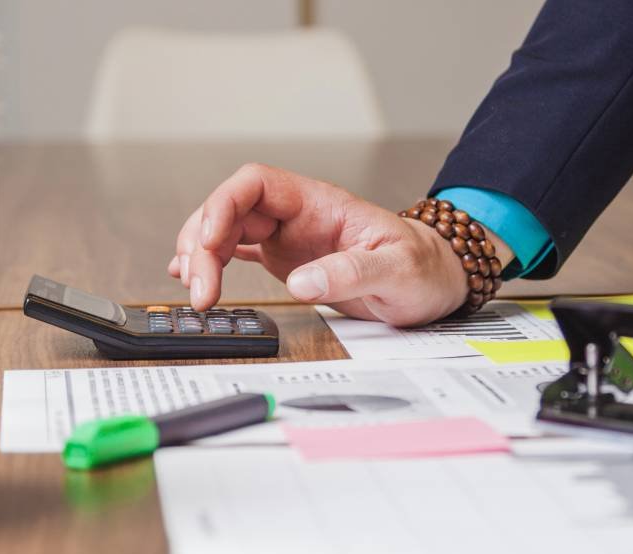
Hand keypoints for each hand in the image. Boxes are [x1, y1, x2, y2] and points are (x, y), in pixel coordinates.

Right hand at [168, 164, 512, 325]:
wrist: (437, 280)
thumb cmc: (425, 267)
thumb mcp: (398, 272)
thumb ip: (352, 273)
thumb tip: (300, 283)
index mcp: (321, 204)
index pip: (256, 184)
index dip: (222, 205)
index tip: (209, 242)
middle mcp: (299, 216)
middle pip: (230, 210)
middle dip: (203, 243)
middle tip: (200, 290)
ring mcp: (292, 238)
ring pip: (228, 232)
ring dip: (202, 256)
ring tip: (195, 291)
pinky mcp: (290, 261)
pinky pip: (240, 253)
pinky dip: (214, 263)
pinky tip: (195, 276)